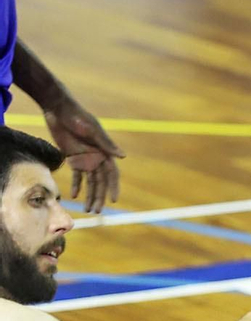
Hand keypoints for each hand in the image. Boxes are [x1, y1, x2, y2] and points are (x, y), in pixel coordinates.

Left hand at [41, 97, 124, 213]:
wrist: (58, 109)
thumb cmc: (77, 117)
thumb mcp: (91, 130)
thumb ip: (106, 144)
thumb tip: (123, 156)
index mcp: (104, 151)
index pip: (111, 173)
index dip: (113, 187)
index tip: (113, 200)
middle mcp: (97, 156)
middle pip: (100, 181)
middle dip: (99, 196)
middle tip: (97, 211)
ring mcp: (85, 157)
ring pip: (89, 181)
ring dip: (89, 194)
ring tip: (87, 209)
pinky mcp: (73, 156)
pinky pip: (77, 175)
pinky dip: (76, 185)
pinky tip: (73, 196)